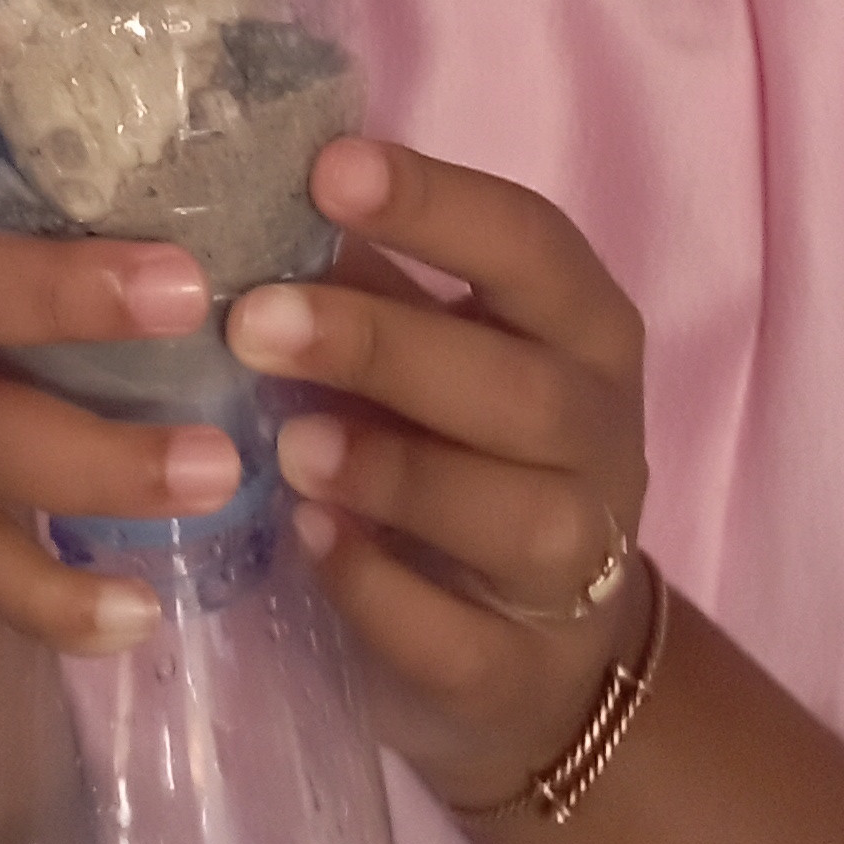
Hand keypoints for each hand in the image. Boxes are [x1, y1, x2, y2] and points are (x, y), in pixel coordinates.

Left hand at [227, 135, 650, 815]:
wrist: (539, 655)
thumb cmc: (464, 451)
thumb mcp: (434, 353)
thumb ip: (365, 281)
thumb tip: (242, 191)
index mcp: (581, 328)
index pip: (531, 244)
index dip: (435, 203)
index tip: (326, 169)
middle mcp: (601, 437)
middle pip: (520, 386)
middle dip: (383, 346)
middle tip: (252, 321)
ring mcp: (577, 565)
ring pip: (514, 514)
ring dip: (393, 473)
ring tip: (285, 446)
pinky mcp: (521, 674)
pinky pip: (460, 637)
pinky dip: (381, 592)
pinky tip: (311, 543)